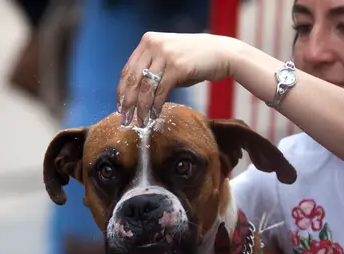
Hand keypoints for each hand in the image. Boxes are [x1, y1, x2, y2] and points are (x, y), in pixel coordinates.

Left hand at [116, 32, 240, 125]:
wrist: (223, 54)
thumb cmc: (197, 59)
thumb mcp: (170, 58)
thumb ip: (153, 68)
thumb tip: (138, 93)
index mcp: (148, 41)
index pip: (128, 69)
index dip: (122, 90)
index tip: (120, 106)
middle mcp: (154, 45)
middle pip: (132, 79)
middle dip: (127, 102)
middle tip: (125, 119)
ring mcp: (165, 55)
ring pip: (145, 88)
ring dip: (141, 109)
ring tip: (140, 122)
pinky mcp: (177, 67)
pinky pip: (160, 92)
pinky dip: (155, 107)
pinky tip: (154, 117)